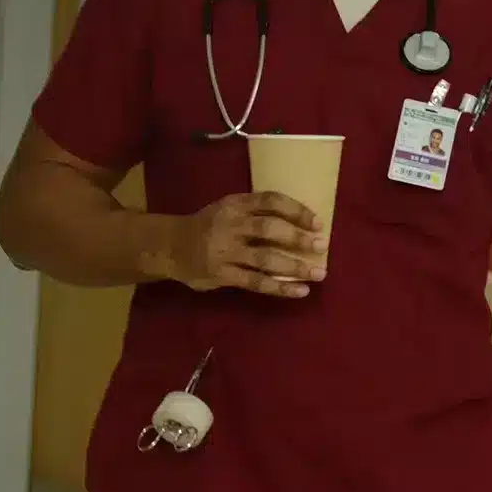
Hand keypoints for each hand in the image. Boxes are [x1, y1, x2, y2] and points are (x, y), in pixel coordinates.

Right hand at [166, 192, 325, 296]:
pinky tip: (300, 291)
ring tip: (319, 274)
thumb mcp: (228, 210)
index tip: (317, 223)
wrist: (169, 247)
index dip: (296, 210)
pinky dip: (280, 287)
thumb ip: (256, 213)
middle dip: (298, 238)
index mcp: (235, 205)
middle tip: (322, 246)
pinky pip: (255, 282)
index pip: (270, 200)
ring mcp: (224, 251)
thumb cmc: (210, 227)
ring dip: (295, 267)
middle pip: (269, 228)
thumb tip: (302, 224)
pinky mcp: (221, 274)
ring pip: (265, 258)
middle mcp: (230, 226)